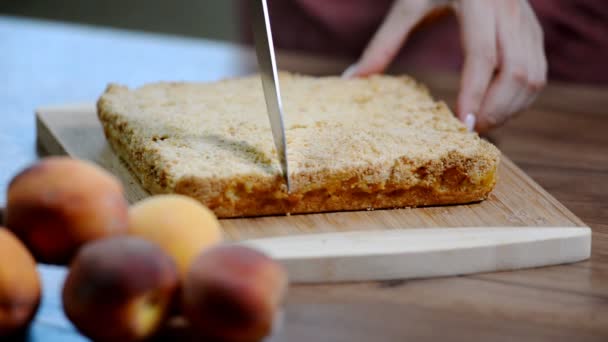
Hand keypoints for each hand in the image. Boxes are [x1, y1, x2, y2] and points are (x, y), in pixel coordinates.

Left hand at [343, 0, 546, 132]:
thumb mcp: (407, 5)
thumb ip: (382, 44)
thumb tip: (352, 79)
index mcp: (478, 1)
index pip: (483, 56)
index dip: (474, 94)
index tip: (461, 126)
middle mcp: (509, 9)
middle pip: (517, 72)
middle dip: (496, 110)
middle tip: (469, 132)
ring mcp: (527, 20)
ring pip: (534, 76)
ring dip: (511, 109)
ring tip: (482, 125)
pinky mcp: (533, 29)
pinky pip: (538, 71)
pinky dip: (521, 98)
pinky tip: (497, 110)